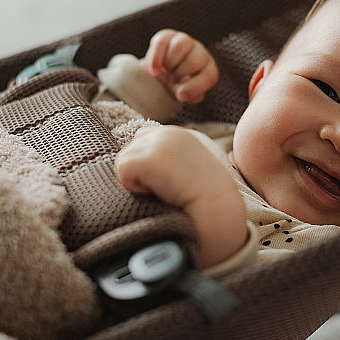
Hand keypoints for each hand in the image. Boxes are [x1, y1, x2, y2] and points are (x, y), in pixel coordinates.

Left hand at [114, 126, 246, 268]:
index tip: (167, 180)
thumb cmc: (206, 196)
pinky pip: (122, 172)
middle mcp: (166, 133)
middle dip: (141, 172)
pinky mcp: (147, 158)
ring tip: (163, 190)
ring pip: (123, 162)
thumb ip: (168, 159)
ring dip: (138, 181)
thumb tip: (143, 169)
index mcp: (176, 134)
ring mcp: (156, 144)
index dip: (148, 164)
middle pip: (129, 150)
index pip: (142, 140)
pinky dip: (134, 187)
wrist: (217, 206)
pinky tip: (158, 192)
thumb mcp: (189, 167)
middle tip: (166, 187)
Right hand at [142, 29, 218, 103]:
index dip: (193, 88)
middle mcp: (201, 53)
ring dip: (169, 63)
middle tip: (171, 79)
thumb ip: (190, 95)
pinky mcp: (168, 36)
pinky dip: (156, 57)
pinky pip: (162, 42)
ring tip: (164, 71)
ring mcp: (185, 41)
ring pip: (180, 47)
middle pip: (193, 62)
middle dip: (178, 74)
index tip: (179, 94)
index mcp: (209, 71)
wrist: (163, 75)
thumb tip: (182, 92)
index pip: (209, 77)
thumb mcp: (186, 95)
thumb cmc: (177, 86)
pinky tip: (155, 67)